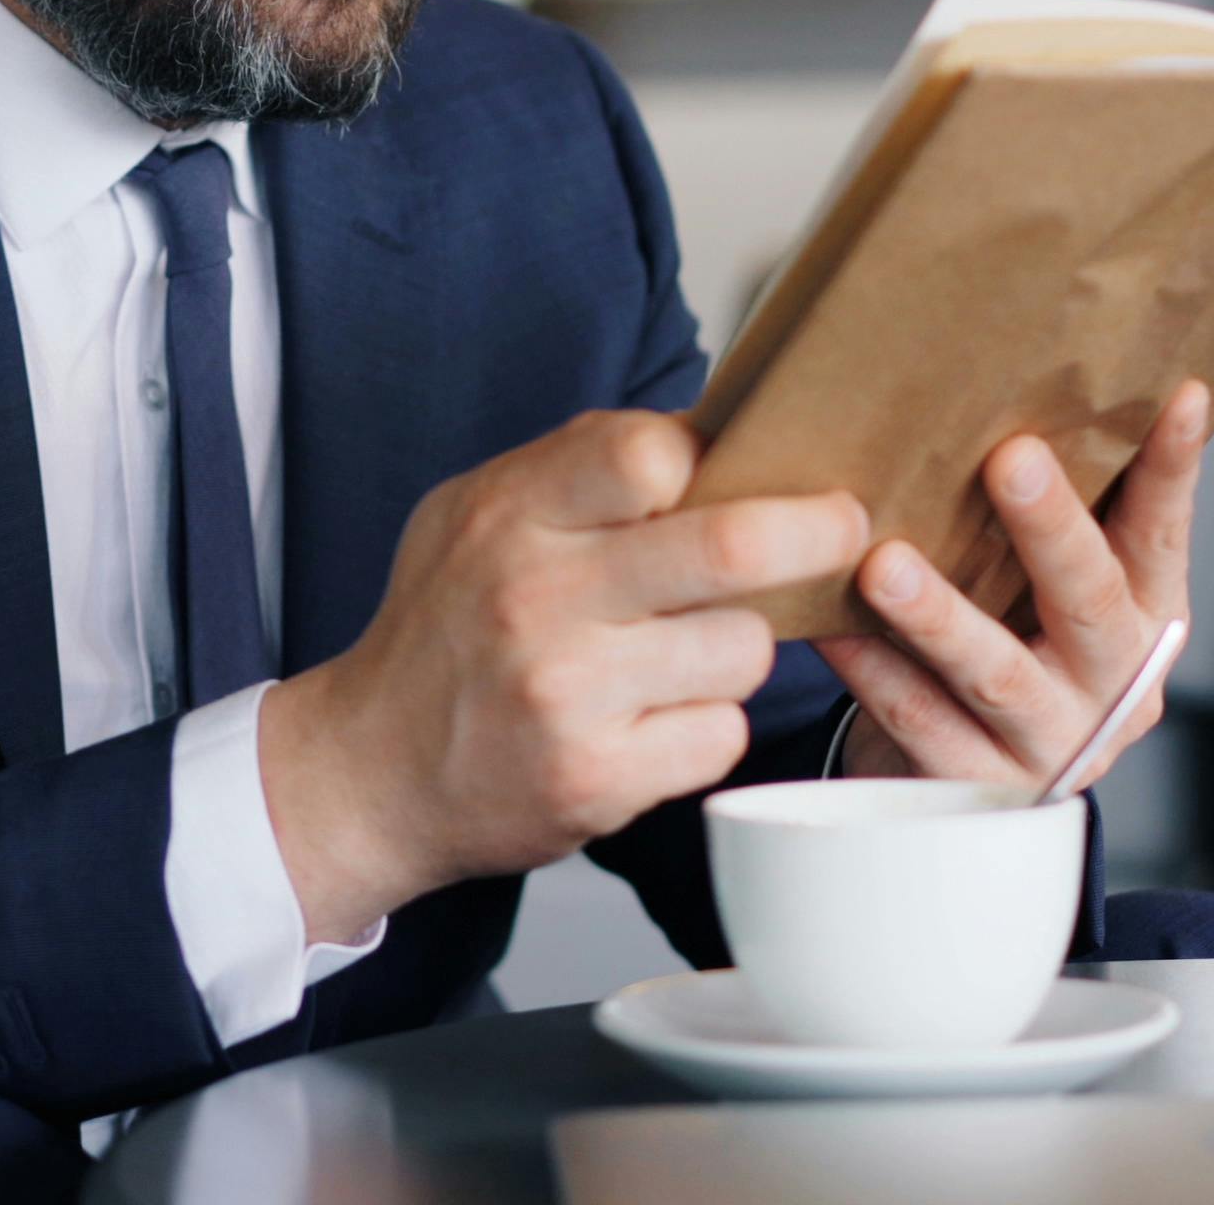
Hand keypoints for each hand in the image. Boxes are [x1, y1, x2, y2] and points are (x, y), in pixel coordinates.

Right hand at [256, 411, 870, 943]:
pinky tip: (651, 720)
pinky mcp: (597, 779)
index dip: (707, 458)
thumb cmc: (444, 629)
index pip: (648, 451)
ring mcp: (569, 694)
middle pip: (732, 544)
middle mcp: (537, 598)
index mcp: (510, 515)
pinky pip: (720, 733)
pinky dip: (704, 726)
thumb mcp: (474, 515)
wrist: (369, 770)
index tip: (732, 473)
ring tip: (680, 654)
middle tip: (844, 526)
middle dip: (815, 530)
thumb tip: (711, 435)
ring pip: (743, 648)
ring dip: (737, 648)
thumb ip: (575, 472)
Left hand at [817, 381, 1205, 792]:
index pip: (1163, 532)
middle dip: (1049, 526)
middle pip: (1087, 598)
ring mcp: (1051, 742)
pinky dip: (874, 673)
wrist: (979, 794)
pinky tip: (831, 631)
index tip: (1175, 394)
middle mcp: (1113, 682)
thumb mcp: (1050, 589)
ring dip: (940, 616)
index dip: (1172, 468)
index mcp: (1146, 617)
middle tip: (1009, 458)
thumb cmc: (1013, 647)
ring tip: (885, 566)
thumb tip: (1019, 381)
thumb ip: (1056, 515)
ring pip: (996, 674)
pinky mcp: (979, 787)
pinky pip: (920, 726)